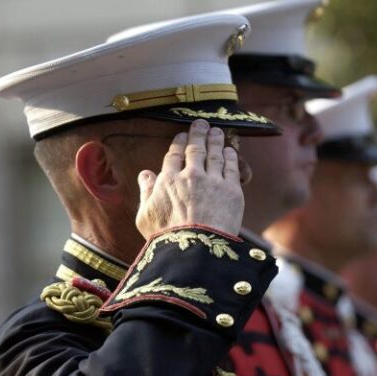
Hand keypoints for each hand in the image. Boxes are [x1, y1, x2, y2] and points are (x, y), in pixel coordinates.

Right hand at [135, 120, 243, 238]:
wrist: (195, 250)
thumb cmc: (167, 238)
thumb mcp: (145, 216)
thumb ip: (145, 192)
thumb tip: (145, 174)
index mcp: (168, 180)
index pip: (174, 155)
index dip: (179, 143)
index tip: (182, 135)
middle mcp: (190, 175)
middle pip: (195, 148)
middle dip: (198, 133)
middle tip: (202, 123)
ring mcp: (213, 181)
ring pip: (215, 154)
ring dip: (216, 140)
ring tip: (217, 131)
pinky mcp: (231, 190)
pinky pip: (231, 167)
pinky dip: (230, 156)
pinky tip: (230, 150)